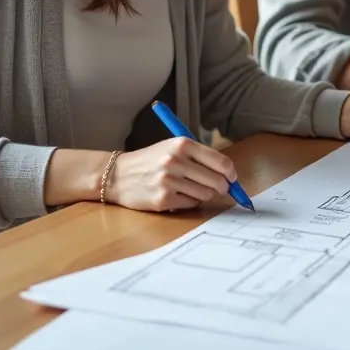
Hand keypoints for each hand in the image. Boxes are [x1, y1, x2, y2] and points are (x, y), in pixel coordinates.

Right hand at [104, 137, 236, 211]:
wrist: (117, 175)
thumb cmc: (150, 161)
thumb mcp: (173, 148)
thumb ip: (199, 157)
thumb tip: (229, 174)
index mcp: (182, 144)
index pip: (220, 161)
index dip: (231, 173)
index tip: (232, 178)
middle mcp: (176, 161)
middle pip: (217, 180)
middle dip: (222, 187)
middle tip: (219, 189)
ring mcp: (168, 181)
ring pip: (206, 194)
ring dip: (202, 195)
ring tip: (188, 188)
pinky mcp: (163, 199)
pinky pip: (191, 204)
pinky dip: (188, 202)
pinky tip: (176, 195)